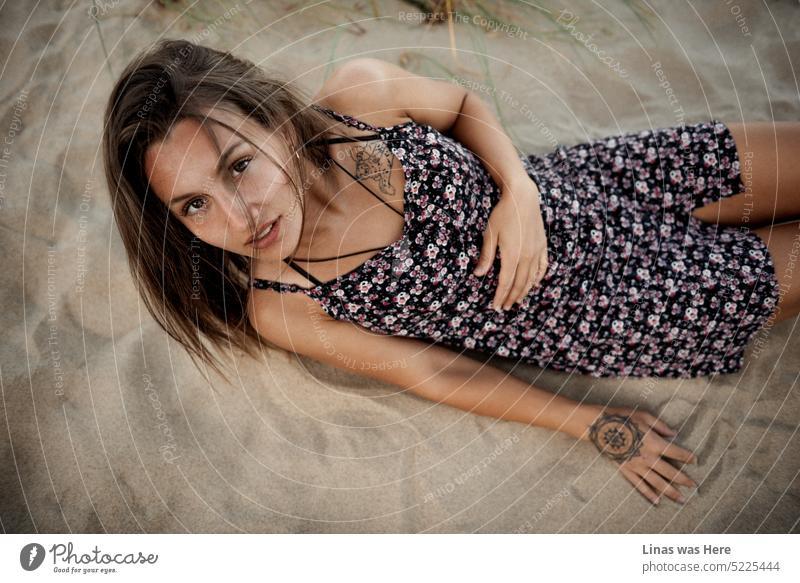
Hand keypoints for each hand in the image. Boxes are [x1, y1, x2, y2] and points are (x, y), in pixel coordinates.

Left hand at [473, 178, 547, 310]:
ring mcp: (536, 252)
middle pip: (519, 284)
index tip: (495, 306)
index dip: (500, 296)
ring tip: (516, 301)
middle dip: (511, 298)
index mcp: (512, 256)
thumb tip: (478, 274)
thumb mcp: (489, 235)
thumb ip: (486, 256)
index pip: (505, 283)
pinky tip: (533, 284)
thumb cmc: (502, 214)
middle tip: (504, 307)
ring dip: (524, 292)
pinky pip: (542, 267)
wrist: (522, 198)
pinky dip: (538, 278)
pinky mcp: (542, 246)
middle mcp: (526, 257)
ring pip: (531, 279)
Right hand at [588, 406, 698, 505]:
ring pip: (657, 482)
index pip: (676, 453)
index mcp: (654, 443)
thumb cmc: (622, 417)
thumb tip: (674, 434)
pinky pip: (639, 485)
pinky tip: (657, 501)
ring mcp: (636, 466)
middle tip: (694, 487)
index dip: (688, 457)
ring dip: (670, 492)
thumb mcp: (644, 416)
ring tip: (681, 500)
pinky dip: (648, 494)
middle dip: (684, 480)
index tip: (696, 461)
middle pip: (670, 472)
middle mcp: (648, 457)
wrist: (599, 426)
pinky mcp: (626, 470)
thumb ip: (661, 426)